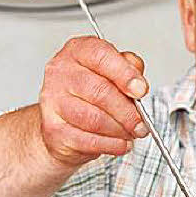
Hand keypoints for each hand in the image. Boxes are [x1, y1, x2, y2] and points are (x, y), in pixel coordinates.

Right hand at [38, 36, 149, 167]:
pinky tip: (120, 144)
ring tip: (131, 133)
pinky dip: (111, 145)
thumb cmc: (89, 94)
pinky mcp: (53, 128)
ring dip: (120, 130)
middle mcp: (60, 72)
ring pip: (94, 119)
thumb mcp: (112, 72)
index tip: (141, 90)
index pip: (101, 56)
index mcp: (77, 51)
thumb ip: (129, 69)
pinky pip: (88, 140)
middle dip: (127, 111)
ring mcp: (52, 101)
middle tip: (142, 123)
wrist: (63, 124)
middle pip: (100, 92)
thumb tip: (139, 83)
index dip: (125, 74)